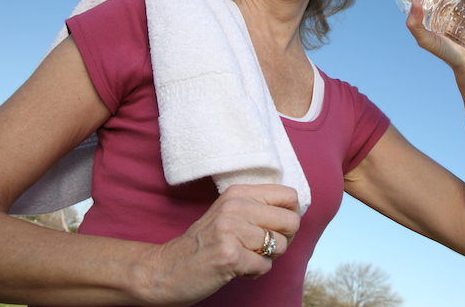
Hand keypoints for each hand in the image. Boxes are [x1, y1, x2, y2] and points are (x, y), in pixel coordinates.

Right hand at [137, 184, 300, 305]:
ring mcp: (231, 230)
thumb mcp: (230, 213)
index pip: (289, 195)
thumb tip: (297, 209)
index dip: (291, 214)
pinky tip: (236, 269)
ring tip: (244, 257)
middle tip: (261, 247)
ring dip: (266, 258)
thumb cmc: (206, 243)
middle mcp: (235, 207)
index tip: (277, 227)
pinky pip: (265, 266)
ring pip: (280, 246)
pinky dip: (254, 273)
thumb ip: (259, 207)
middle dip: (283, 240)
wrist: (166, 268)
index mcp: (238, 192)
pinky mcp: (229, 256)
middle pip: (291, 221)